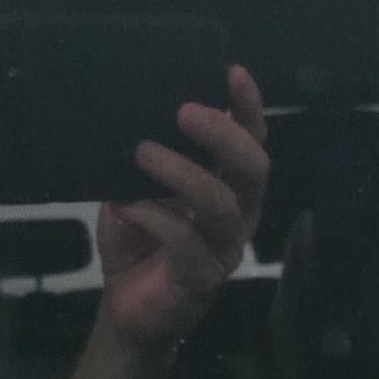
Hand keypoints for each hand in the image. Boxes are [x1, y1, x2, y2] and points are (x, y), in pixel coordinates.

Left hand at [96, 65, 268, 347]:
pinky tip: (129, 206)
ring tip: (142, 152)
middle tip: (183, 112)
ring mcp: (224, 248)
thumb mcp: (137, 188)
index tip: (232, 72)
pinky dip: (156, 218)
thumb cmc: (138, 240)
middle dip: (223, 134)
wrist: (126, 306)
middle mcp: (238, 213)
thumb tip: (134, 112)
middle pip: (252, 168)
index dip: (248, 107)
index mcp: (229, 186)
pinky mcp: (202, 278)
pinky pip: (187, 244)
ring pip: (221, 204)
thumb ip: (147, 158)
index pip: (251, 141)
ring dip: (181, 172)